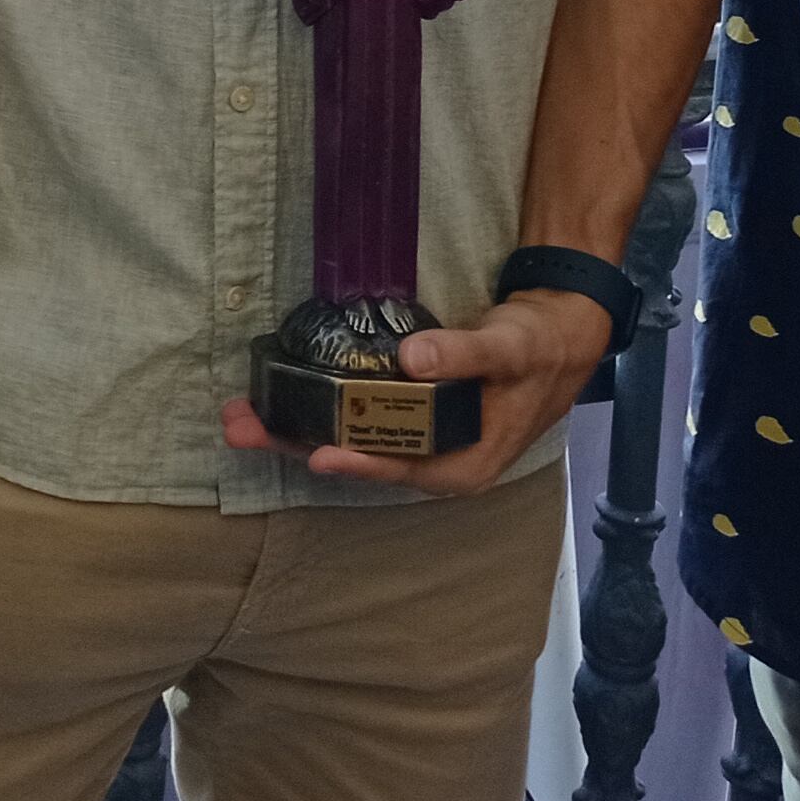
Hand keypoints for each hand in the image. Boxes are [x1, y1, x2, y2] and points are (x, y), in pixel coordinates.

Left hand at [219, 289, 614, 495]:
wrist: (558, 332)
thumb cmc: (540, 349)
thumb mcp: (509, 351)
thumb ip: (464, 355)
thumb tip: (413, 360)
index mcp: (463, 465)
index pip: (401, 468)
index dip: (358, 462)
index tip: (315, 454)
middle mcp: (432, 458)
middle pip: (358, 455)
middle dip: (297, 442)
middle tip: (241, 427)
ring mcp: (416, 435)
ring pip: (348, 435)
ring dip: (295, 423)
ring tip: (241, 414)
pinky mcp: (406, 409)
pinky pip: (355, 413)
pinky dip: (319, 403)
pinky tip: (280, 393)